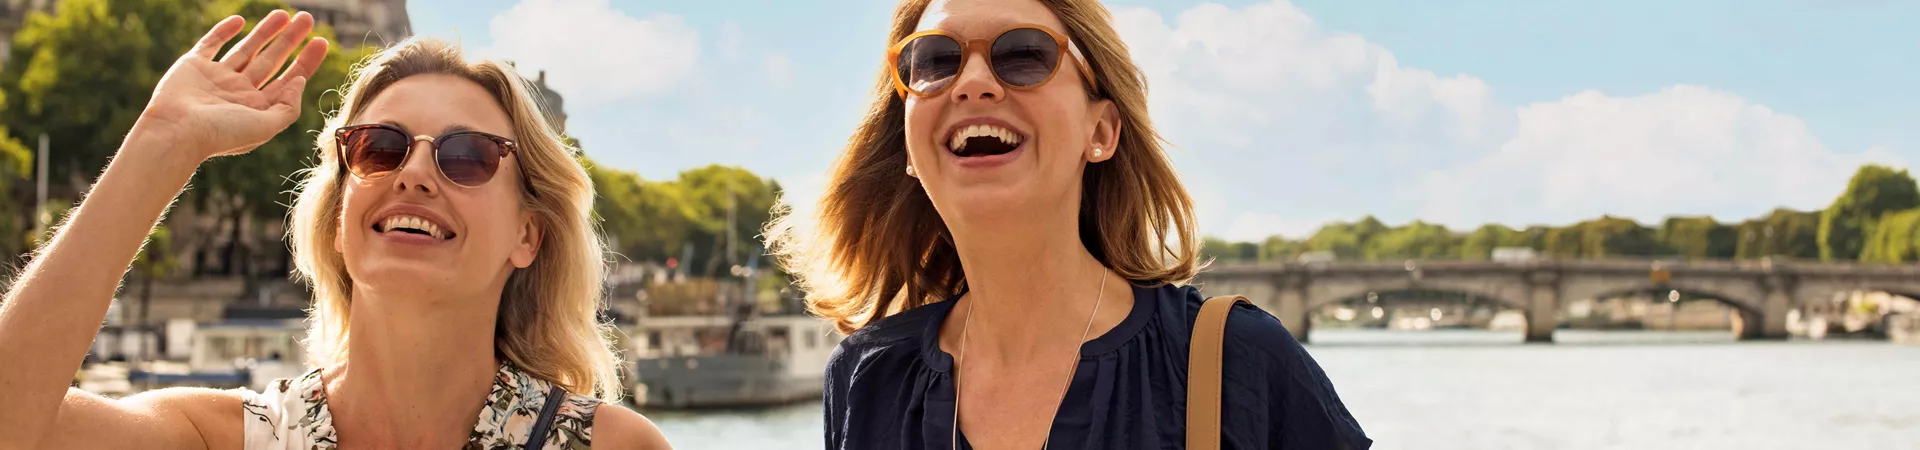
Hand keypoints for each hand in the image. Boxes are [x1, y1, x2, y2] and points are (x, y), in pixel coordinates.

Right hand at [134, 10, 329, 161]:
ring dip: (265, 31)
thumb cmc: (221, 134)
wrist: (176, 132)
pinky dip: (224, 31)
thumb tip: (300, 81)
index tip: (322, 41)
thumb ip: (287, 106)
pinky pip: (211, 44)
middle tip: (307, 19)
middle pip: (271, 60)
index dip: (306, 61)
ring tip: (284, 14)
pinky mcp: (193, 66)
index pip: (288, 80)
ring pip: (246, 49)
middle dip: (290, 40)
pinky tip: (240, 20)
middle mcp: (238, 92)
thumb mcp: (266, 126)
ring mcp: (216, 78)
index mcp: (257, 108)